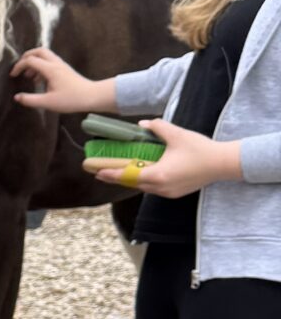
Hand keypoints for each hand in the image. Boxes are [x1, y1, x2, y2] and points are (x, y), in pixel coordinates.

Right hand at [11, 48, 104, 112]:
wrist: (92, 96)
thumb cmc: (71, 99)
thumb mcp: (48, 103)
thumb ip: (30, 100)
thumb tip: (17, 97)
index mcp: (50, 69)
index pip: (30, 60)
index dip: (19, 66)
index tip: (13, 76)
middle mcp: (55, 63)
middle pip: (39, 51)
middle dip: (26, 57)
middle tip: (19, 68)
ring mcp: (61, 65)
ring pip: (45, 55)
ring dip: (34, 62)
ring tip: (29, 77)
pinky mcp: (64, 69)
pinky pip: (50, 61)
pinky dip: (41, 66)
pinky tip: (39, 80)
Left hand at [94, 119, 241, 198]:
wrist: (222, 164)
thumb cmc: (200, 149)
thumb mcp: (177, 134)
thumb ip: (157, 127)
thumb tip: (141, 124)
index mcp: (159, 174)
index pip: (128, 176)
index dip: (111, 174)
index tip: (96, 171)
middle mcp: (160, 187)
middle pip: (132, 183)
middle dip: (116, 177)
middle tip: (101, 171)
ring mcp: (168, 193)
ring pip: (143, 187)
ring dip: (131, 180)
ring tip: (118, 172)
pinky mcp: (175, 193)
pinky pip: (154, 188)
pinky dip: (144, 181)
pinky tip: (140, 174)